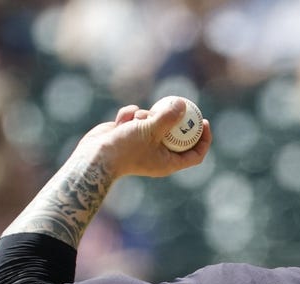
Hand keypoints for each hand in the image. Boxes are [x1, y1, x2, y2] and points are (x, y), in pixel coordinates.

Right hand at [76, 99, 212, 180]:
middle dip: (175, 119)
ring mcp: (143, 144)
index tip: (204, 121)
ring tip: (136, 120)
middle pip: (176, 135)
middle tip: (181, 103)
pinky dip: (131, 116)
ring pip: (154, 122)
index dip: (203, 139)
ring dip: (147, 115)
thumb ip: (168, 117)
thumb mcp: (150, 130)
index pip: (195, 155)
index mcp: (168, 162)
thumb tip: (183, 105)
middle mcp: (158, 155)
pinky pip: (137, 119)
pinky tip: (121, 121)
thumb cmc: (125, 148)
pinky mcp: (129, 134)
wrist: (95, 156)